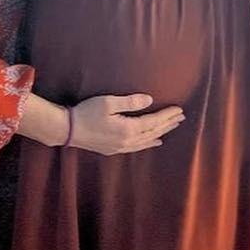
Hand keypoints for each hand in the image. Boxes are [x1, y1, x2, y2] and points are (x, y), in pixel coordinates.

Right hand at [67, 93, 185, 155]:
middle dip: (168, 124)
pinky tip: (154, 141)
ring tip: (172, 127)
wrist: (68, 130)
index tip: (179, 110)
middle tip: (181, 117)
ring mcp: (120, 147)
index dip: (167, 115)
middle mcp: (127, 141)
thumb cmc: (87, 113)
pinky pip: (138, 147)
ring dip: (161, 132)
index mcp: (128, 129)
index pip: (153, 121)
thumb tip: (149, 100)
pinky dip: (149, 143)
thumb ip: (130, 102)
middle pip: (153, 132)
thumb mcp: (109, 103)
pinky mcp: (114, 149)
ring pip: (147, 141)